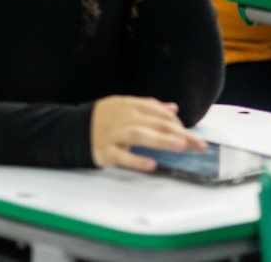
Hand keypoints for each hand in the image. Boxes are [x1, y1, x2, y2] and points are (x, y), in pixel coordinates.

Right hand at [90, 96, 206, 170]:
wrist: (70, 129)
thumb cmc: (103, 119)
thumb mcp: (124, 107)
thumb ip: (149, 107)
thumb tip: (173, 108)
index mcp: (128, 105)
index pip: (158, 112)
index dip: (176, 123)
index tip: (189, 135)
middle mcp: (123, 118)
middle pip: (155, 124)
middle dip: (180, 134)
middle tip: (200, 145)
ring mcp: (113, 134)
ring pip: (140, 136)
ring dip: (161, 141)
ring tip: (180, 146)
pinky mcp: (105, 151)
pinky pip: (122, 156)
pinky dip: (136, 160)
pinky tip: (151, 165)